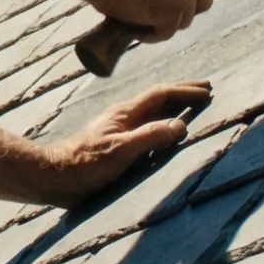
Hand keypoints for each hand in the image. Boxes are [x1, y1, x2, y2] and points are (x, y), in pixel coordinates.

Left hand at [35, 82, 213, 204]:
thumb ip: (149, 137)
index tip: (207, 91)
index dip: (184, 91)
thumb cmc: (85, 164)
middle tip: (206, 88)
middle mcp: (124, 117)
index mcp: (125, 113)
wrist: (56, 176)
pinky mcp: (117, 143)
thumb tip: (181, 124)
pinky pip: (147, 126)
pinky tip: (165, 131)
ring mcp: (120, 129)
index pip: (160, 94)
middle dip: (182, 92)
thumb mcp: (120, 151)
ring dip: (174, 105)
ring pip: (152, 111)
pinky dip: (163, 122)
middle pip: (158, 98)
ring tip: (191, 104)